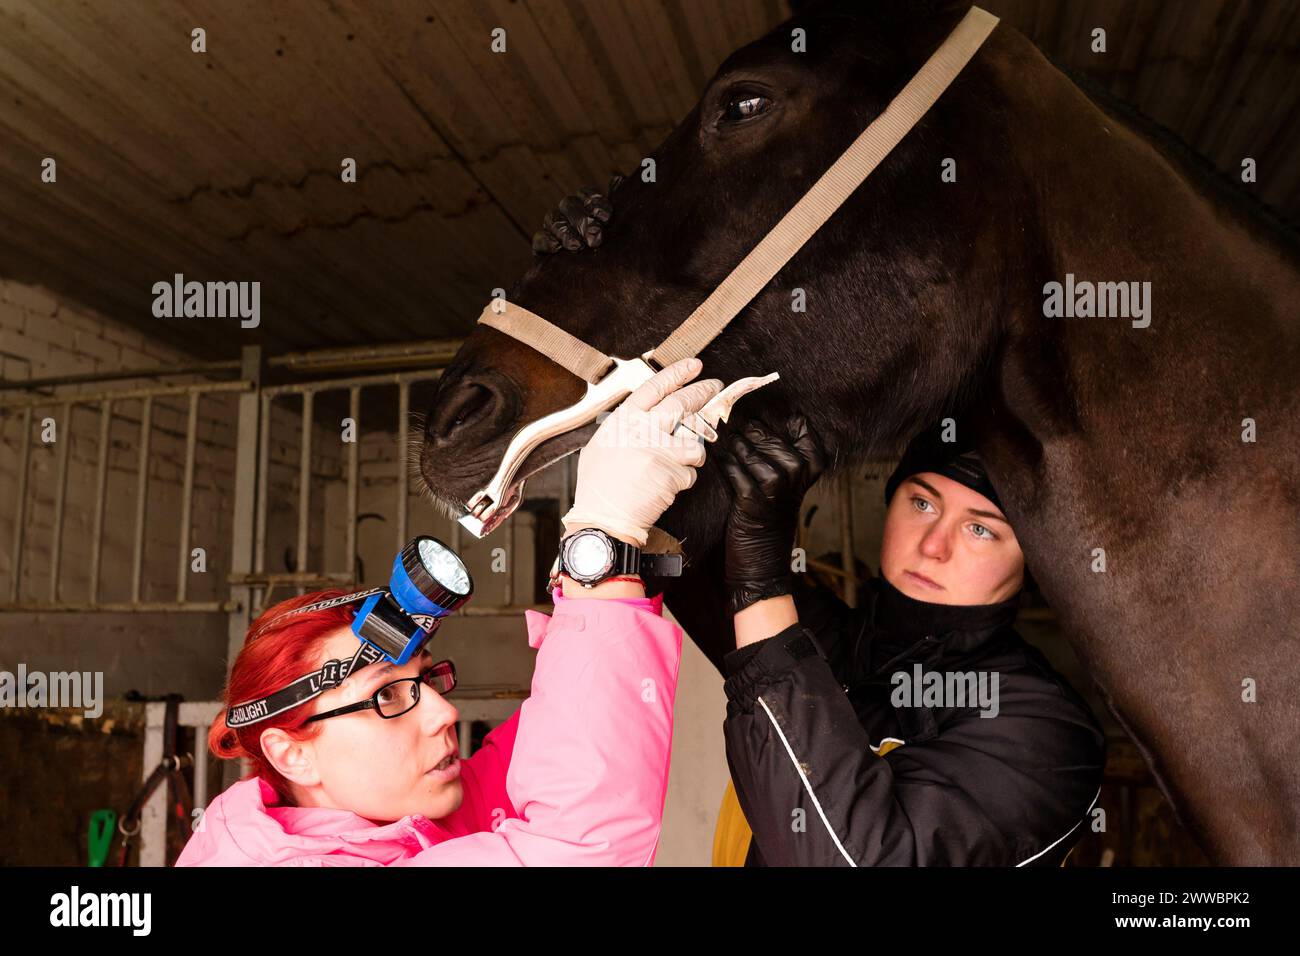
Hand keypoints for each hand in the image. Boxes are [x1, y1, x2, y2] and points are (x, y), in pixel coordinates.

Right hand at [532, 174, 621, 253]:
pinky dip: (547, 241)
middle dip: (583, 221)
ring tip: (577, 246)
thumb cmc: (611, 252)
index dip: (595, 202)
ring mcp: (553, 228)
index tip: (606, 218)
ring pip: (553, 219)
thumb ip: (618, 207)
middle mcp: (568, 212)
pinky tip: (556, 248)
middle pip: (569, 205)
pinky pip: (539, 239)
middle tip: (596, 238)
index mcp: (587, 204)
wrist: (595, 283)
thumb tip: (619, 180)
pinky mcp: (542, 247)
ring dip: (565, 232)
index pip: (587, 193)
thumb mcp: (617, 231)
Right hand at [562, 357, 721, 547]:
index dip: (677, 373)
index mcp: (624, 420)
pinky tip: (666, 484)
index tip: (694, 365)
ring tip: (680, 458)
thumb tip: (643, 416)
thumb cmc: (599, 485)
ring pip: (695, 439)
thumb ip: (624, 427)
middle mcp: (643, 429)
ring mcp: (661, 449)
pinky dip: (683, 478)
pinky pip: (691, 470)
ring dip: (693, 449)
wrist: (604, 517)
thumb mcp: (602, 444)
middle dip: (703, 391)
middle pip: (682, 403)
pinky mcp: (674, 472)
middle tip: (713, 387)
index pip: (656, 386)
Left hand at [716, 414, 827, 614]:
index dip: (779, 418)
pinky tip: (717, 456)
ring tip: (722, 438)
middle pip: (768, 435)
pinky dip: (722, 461)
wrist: (763, 561)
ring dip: (733, 444)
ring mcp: (776, 484)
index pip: (801, 426)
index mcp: (812, 466)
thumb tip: (755, 421)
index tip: (761, 409)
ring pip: (748, 450)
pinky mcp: (752, 498)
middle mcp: (797, 472)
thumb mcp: (787, 485)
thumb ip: (780, 454)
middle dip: (748, 429)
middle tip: (731, 422)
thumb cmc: (770, 517)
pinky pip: (732, 468)